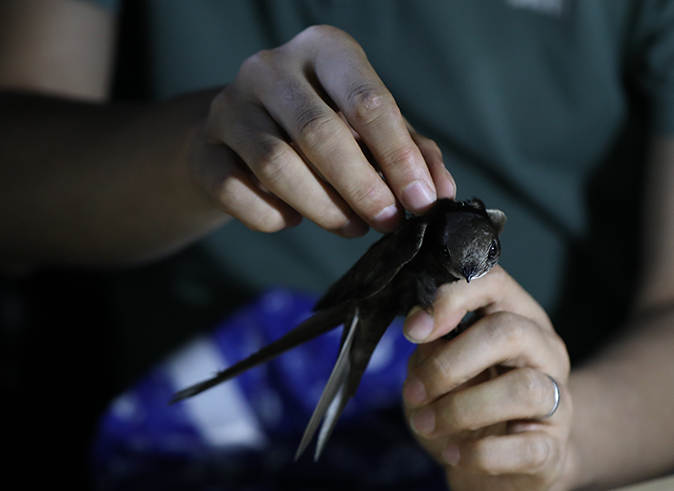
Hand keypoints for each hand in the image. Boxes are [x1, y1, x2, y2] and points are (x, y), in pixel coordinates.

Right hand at [189, 25, 454, 236]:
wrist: (243, 134)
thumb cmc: (323, 127)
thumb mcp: (371, 130)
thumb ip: (409, 153)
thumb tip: (440, 192)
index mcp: (323, 50)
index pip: (367, 101)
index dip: (398, 157)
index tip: (422, 202)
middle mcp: (270, 68)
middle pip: (319, 133)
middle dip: (361, 187)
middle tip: (387, 222)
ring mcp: (229, 106)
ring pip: (276, 165)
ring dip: (322, 207)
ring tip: (352, 227)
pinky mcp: (202, 148)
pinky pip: (236, 191)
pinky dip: (271, 216)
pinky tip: (292, 219)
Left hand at [402, 267, 571, 490]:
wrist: (501, 469)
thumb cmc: (466, 404)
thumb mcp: (440, 371)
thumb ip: (433, 349)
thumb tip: (423, 335)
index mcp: (516, 317)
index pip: (494, 282)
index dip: (452, 298)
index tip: (414, 329)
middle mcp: (544, 350)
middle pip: (508, 332)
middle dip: (450, 362)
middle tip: (414, 391)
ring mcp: (556, 399)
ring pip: (521, 389)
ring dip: (461, 409)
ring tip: (425, 425)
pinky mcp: (553, 448)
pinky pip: (523, 448)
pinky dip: (479, 453)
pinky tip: (452, 455)